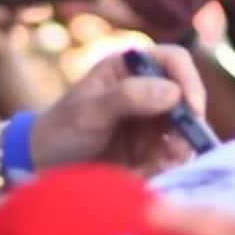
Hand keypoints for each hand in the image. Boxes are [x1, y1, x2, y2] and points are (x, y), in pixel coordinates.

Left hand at [28, 45, 207, 176]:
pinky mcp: (150, 149)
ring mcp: (150, 121)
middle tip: (179, 149)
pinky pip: (171, 155)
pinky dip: (166, 165)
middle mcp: (146, 90)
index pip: (174, 61)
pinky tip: (148, 173)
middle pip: (186, 99)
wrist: (43, 167)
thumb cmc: (60, 130)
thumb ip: (127, 97)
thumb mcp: (89, 112)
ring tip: (160, 165)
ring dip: (177, 149)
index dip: (188, 81)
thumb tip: (173, 92)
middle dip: (186, 124)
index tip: (191, 110)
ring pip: (183, 130)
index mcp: (130, 67)